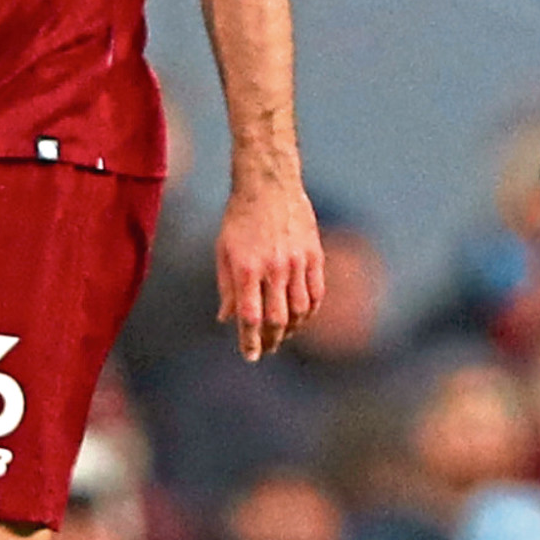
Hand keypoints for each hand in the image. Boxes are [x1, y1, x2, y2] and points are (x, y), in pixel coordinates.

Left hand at [216, 175, 322, 360]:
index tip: (251, 356)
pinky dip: (310, 310)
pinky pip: (316, 292)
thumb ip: (227, 288)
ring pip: (301, 310)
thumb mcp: (223, 251)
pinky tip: (302, 316)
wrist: (268, 184)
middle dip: (272, 340)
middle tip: (268, 348)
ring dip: (293, 328)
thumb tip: (226, 319)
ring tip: (284, 334)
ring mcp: (297, 261)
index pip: (250, 317)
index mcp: (246, 269)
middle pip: (278, 319)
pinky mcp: (314, 254)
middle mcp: (274, 268)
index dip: (250, 342)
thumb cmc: (239, 218)